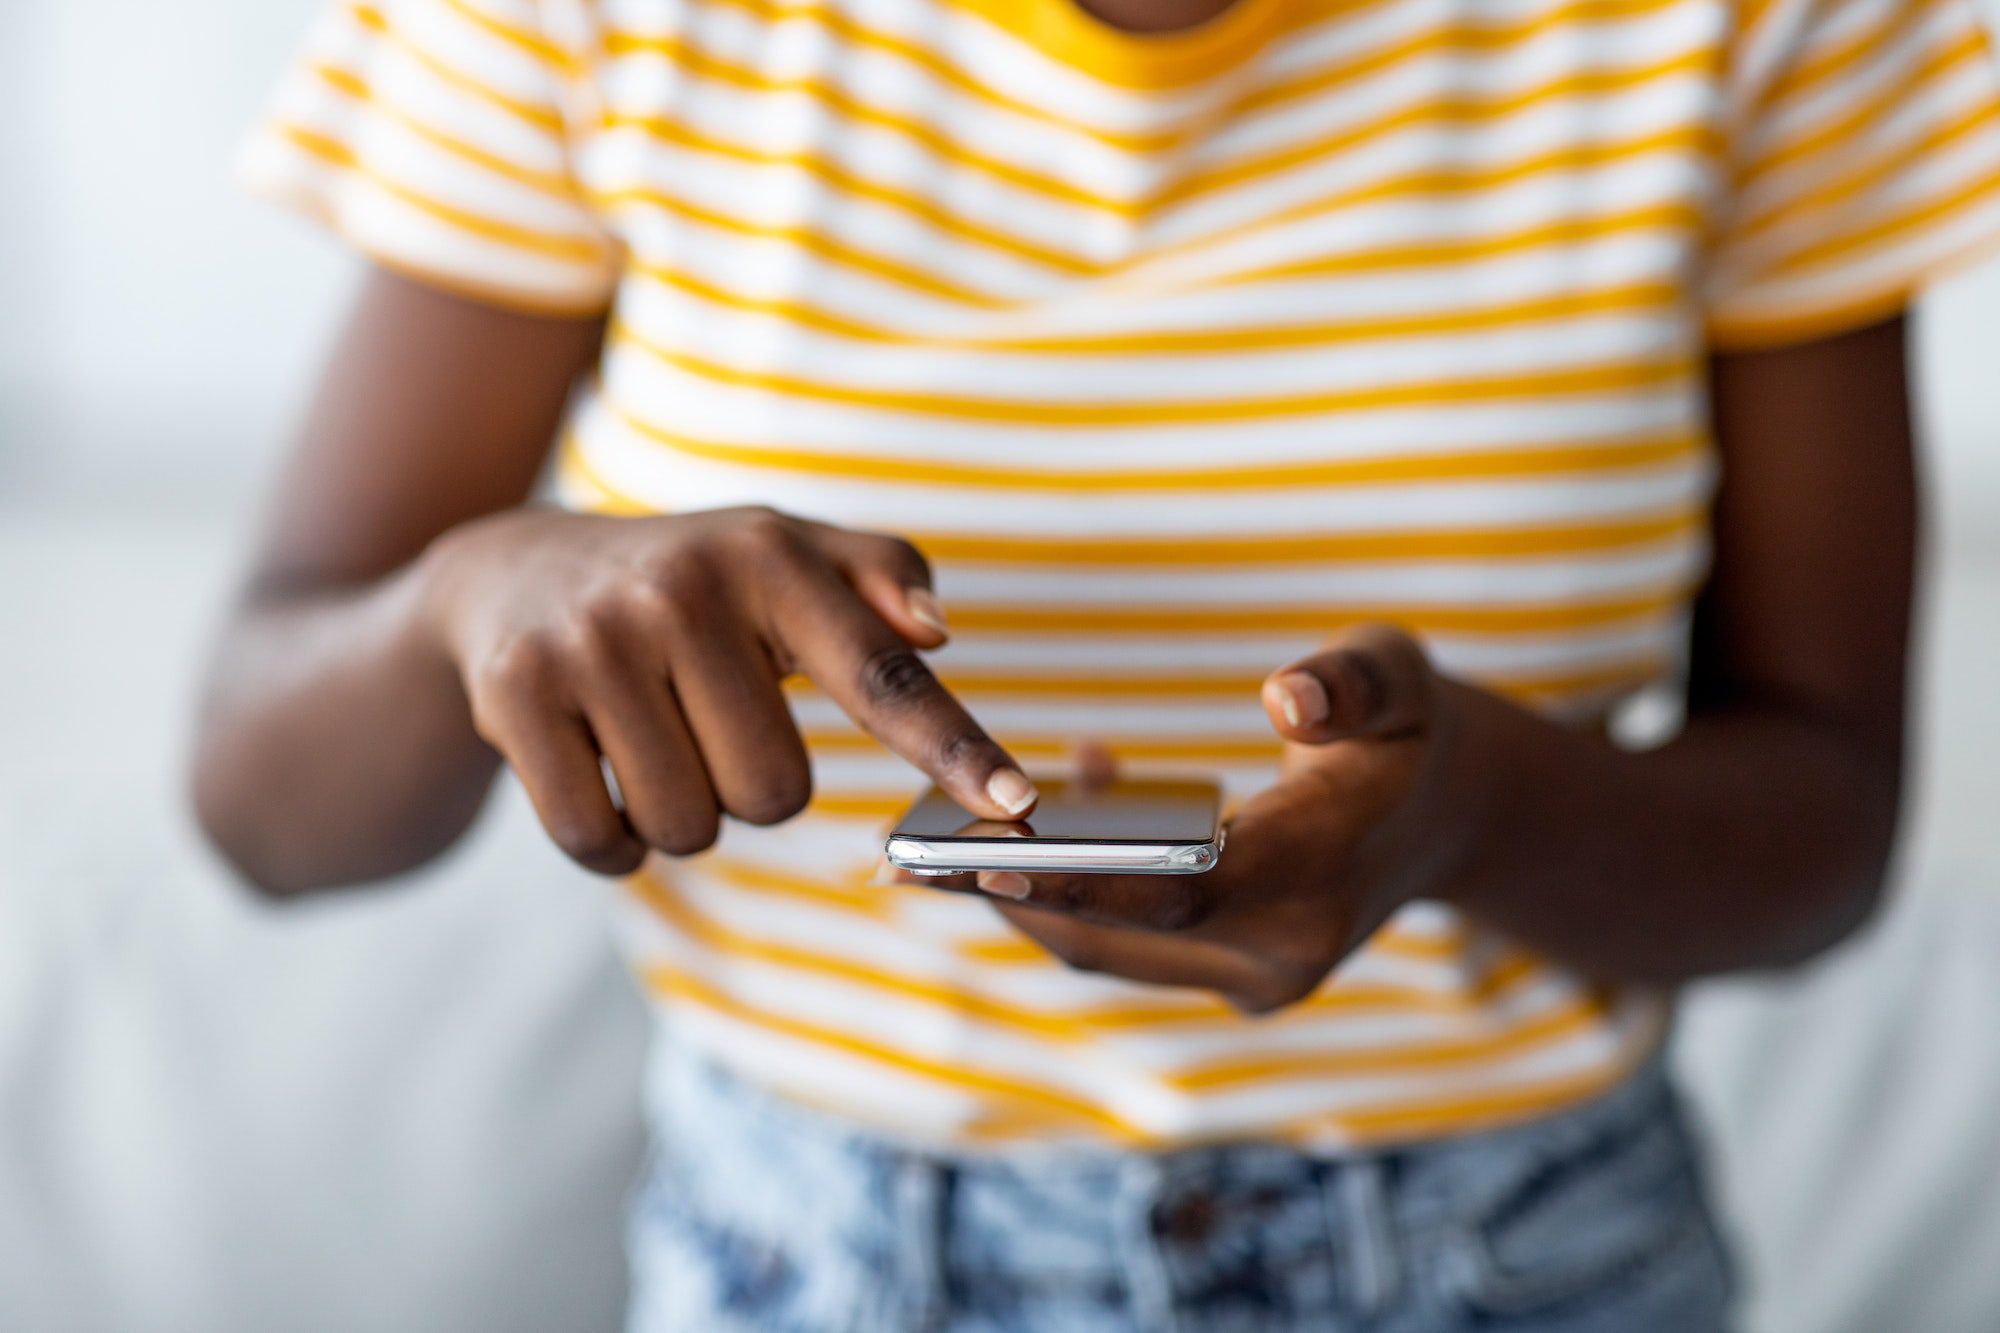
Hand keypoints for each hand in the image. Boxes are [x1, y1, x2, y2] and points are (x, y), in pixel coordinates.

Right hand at [416, 506, 1034, 872]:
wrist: (511, 572)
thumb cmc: (692, 584)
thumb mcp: (788, 556)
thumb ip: (881, 578)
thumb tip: (936, 628)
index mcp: (769, 556)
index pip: (882, 672)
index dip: (952, 746)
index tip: (1015, 807)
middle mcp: (682, 591)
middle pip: (776, 794)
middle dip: (752, 786)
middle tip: (709, 724)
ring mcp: (592, 643)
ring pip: (689, 827)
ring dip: (681, 815)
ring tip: (651, 738)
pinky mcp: (516, 695)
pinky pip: (602, 840)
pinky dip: (612, 840)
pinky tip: (597, 770)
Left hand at [958, 625, 1465, 1013]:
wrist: (1445, 812)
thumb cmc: (1411, 728)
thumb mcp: (1401, 675)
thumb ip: (1352, 685)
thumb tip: (1288, 698)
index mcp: (1323, 879)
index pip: (1184, 891)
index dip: (1086, 879)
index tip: (990, 860)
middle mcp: (1281, 952)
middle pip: (1124, 934)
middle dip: (1015, 897)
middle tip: (906, 858)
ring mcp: (1250, 974)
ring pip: (1109, 946)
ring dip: (1021, 901)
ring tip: (918, 854)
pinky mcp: (1222, 970)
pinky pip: (1124, 936)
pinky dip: (1064, 892)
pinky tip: (1018, 828)